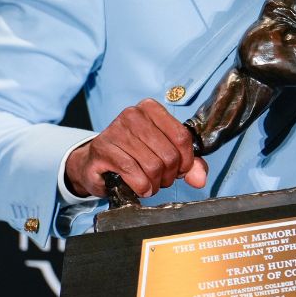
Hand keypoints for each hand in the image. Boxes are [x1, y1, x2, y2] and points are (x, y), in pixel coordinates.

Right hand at [65, 99, 207, 198]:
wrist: (95, 164)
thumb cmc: (133, 156)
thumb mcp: (164, 155)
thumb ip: (188, 165)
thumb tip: (200, 178)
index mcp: (151, 109)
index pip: (182, 136)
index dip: (187, 161)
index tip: (180, 170)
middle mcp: (133, 114)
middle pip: (169, 154)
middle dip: (169, 175)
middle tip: (161, 180)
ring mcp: (116, 130)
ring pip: (153, 166)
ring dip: (155, 184)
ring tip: (149, 184)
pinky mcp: (103, 149)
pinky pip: (134, 173)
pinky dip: (141, 186)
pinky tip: (139, 187)